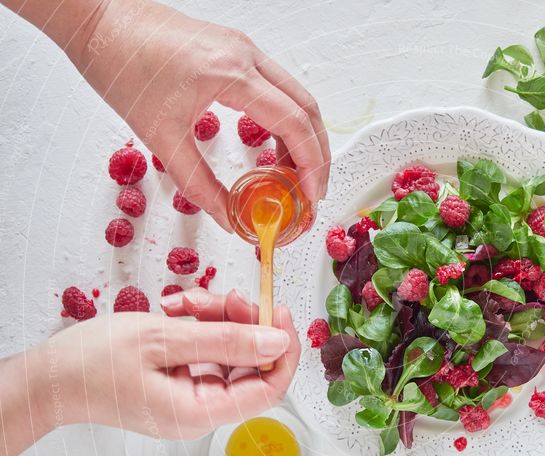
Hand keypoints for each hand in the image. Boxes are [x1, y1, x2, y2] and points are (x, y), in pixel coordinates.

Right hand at [44, 289, 298, 440]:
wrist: (47, 378)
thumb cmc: (91, 363)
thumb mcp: (163, 340)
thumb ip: (225, 340)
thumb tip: (277, 341)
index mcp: (200, 412)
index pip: (269, 389)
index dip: (283, 349)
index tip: (278, 311)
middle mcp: (202, 410)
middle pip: (251, 365)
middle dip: (243, 323)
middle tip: (226, 296)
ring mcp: (191, 396)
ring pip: (230, 352)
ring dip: (218, 319)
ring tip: (188, 301)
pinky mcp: (180, 381)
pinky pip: (207, 351)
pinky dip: (200, 326)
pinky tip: (180, 309)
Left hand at [74, 0, 329, 228]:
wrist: (98, 18)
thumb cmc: (120, 65)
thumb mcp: (160, 137)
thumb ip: (199, 184)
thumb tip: (228, 218)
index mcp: (232, 74)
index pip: (293, 122)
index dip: (311, 163)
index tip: (312, 195)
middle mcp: (246, 55)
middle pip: (306, 108)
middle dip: (318, 152)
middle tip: (313, 189)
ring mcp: (243, 48)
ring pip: (295, 95)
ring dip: (303, 136)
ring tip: (295, 175)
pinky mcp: (235, 49)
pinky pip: (276, 87)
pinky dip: (285, 119)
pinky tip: (273, 145)